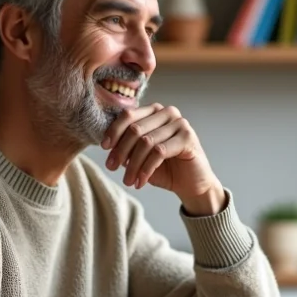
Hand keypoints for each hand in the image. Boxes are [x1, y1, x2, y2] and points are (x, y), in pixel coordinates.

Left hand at [101, 103, 224, 212]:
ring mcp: (180, 123)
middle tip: (112, 168)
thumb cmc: (165, 168)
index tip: (104, 148)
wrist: (191, 185)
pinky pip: (159, 152)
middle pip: (135, 128)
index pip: (128, 115)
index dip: (114, 131)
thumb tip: (108, 145)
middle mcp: (167, 113)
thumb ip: (127, 147)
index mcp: (154, 111)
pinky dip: (146, 169)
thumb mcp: (140, 156)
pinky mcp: (188, 137)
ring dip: (133, 165)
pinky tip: (141, 181)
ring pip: (146, 142)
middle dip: (120, 150)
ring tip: (128, 181)